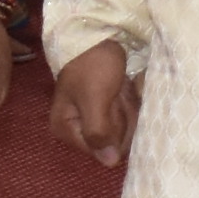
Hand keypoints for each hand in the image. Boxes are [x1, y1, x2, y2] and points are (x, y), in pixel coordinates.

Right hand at [51, 41, 137, 165]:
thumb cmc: (92, 65)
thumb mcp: (95, 99)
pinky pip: (129, 116)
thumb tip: (109, 164)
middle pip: (114, 142)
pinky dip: (132, 102)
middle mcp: (78, 128)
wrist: (99, 33)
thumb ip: (99, 132)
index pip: (100, 150)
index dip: (113, 130)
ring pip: (125, 129)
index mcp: (66, 129)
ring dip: (129, 107)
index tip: (109, 103)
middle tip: (115, 92)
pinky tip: (125, 87)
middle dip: (122, 116)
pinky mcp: (109, 108)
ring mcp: (95, 118)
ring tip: (119, 86)